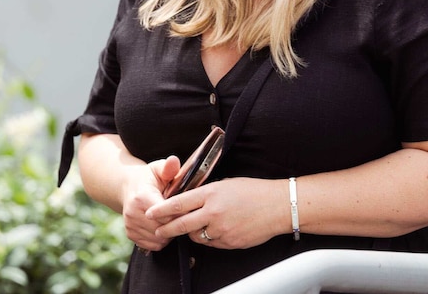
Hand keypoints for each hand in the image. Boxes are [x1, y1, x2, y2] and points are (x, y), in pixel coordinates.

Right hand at [121, 155, 180, 250]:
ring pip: (159, 239)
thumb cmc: (148, 178)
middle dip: (176, 223)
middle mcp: (133, 213)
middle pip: (164, 228)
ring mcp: (130, 225)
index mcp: (142, 197)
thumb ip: (168, 167)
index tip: (187, 208)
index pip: (166, 214)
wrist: (128, 187)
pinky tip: (163, 226)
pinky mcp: (131, 235)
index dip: (180, 212)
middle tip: (182, 214)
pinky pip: (153, 245)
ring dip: (169, 232)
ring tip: (172, 219)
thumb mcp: (158, 169)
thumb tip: (174, 161)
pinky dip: (161, 239)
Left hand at [145, 177, 287, 249]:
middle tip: (158, 230)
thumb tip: (192, 200)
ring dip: (192, 233)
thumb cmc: (254, 191)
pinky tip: (217, 230)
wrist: (278, 206)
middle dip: (166, 229)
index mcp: (211, 193)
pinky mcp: (230, 242)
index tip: (150, 213)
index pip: (179, 203)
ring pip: (196, 236)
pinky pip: (212, 243)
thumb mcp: (227, 184)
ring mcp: (222, 229)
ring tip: (196, 226)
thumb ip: (207, 193)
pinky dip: (210, 238)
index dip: (161, 209)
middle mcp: (214, 212)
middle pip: (181, 224)